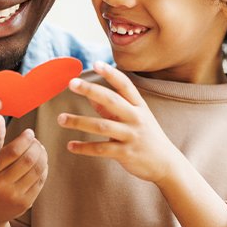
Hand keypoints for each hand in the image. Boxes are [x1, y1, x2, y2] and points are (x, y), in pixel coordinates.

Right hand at [0, 128, 47, 226]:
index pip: (13, 152)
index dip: (25, 139)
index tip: (29, 132)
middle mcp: (2, 187)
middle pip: (28, 160)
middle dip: (36, 146)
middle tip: (35, 140)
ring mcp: (15, 197)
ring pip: (37, 170)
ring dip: (43, 155)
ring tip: (40, 148)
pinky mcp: (25, 203)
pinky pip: (40, 181)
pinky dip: (44, 167)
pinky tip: (41, 160)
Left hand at [58, 61, 179, 183]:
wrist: (166, 164)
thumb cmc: (147, 137)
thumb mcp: (135, 118)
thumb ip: (113, 109)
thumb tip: (90, 97)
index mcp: (139, 106)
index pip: (125, 85)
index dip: (111, 74)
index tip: (96, 63)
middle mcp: (136, 118)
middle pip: (111, 100)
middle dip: (90, 90)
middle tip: (71, 83)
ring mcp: (131, 136)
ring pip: (101, 126)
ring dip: (78, 121)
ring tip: (61, 119)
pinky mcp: (126, 153)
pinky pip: (101, 149)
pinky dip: (84, 148)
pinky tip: (70, 146)